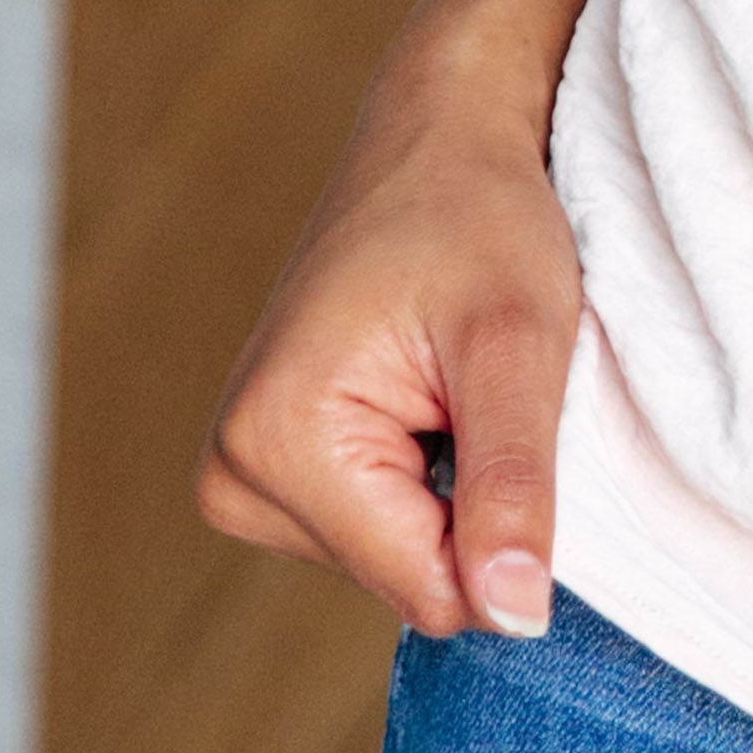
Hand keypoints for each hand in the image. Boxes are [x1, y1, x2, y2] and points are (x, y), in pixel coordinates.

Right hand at [199, 15, 583, 641]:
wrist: (439, 132)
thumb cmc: (483, 215)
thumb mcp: (519, 344)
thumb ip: (512, 485)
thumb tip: (515, 620)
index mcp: (273, 442)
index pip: (428, 588)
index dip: (506, 530)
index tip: (517, 421)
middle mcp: (233, 471)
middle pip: (409, 580)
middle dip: (471, 499)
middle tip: (480, 386)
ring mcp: (243, 473)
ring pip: (400, 560)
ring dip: (451, 481)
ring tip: (452, 379)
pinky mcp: (272, 467)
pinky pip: (383, 527)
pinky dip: (429, 473)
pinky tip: (429, 392)